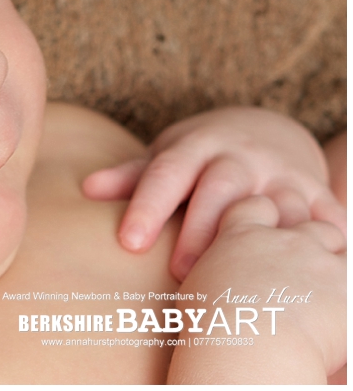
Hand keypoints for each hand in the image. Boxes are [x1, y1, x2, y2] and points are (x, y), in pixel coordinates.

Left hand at [82, 107, 345, 279]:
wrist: (266, 132)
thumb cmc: (199, 156)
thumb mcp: (166, 156)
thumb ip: (131, 176)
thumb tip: (86, 189)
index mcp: (195, 147)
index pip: (167, 173)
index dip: (149, 206)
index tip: (128, 242)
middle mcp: (240, 156)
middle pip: (221, 188)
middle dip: (202, 228)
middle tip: (182, 271)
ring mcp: (281, 173)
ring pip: (275, 202)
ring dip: (265, 236)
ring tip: (247, 277)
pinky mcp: (315, 191)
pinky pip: (323, 217)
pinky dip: (321, 238)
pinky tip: (307, 269)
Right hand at [174, 196, 345, 381]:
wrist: (253, 349)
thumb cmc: (214, 329)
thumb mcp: (196, 293)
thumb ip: (215, 277)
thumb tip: (214, 289)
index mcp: (239, 236)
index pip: (255, 206)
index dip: (263, 215)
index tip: (263, 233)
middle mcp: (281, 239)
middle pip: (300, 217)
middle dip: (304, 234)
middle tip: (298, 260)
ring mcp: (316, 257)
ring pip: (332, 235)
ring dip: (330, 253)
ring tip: (323, 281)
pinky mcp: (346, 281)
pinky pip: (351, 268)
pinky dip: (346, 286)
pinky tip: (337, 304)